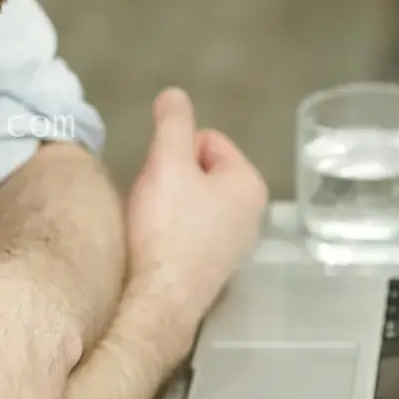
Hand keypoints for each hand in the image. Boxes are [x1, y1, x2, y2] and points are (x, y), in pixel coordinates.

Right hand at [117, 88, 267, 372]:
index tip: (157, 174)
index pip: (207, 139)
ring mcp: (232, 246)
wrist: (156, 303)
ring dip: (166, 206)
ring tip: (149, 224)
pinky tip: (152, 247)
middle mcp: (250, 216)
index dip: (174, 149)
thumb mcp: (167, 163)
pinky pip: (185, 233)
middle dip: (170, 177)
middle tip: (151, 199)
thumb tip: (175, 94)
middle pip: (199, 171)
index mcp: (248, 185)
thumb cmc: (165, 231)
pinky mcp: (210, 270)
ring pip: (190, 203)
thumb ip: (173, 123)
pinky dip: (167, 233)